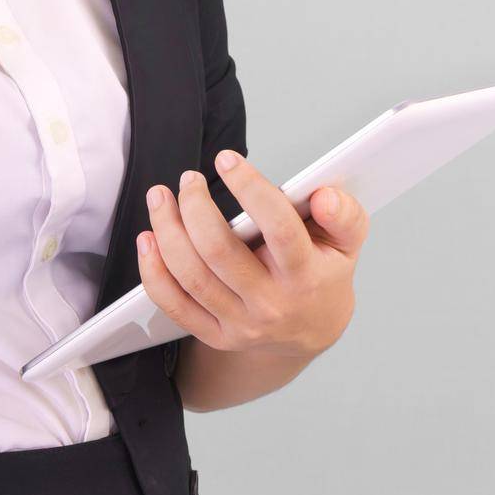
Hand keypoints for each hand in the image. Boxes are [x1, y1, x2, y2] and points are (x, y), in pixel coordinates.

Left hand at [137, 152, 368, 359]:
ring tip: (159, 197)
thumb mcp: (346, 242)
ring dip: (166, 231)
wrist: (310, 331)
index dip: (250, 189)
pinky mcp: (214, 334)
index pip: (279, 229)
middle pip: (219, 252)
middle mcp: (271, 303)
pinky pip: (174, 304)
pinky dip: (153, 271)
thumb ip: (344, 215)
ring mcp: (240, 323)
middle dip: (194, 208)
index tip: (226, 159)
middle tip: (188, 179)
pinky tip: (148, 239)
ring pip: (191, 276)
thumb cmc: (323, 274)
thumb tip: (324, 196)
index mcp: (306, 276)